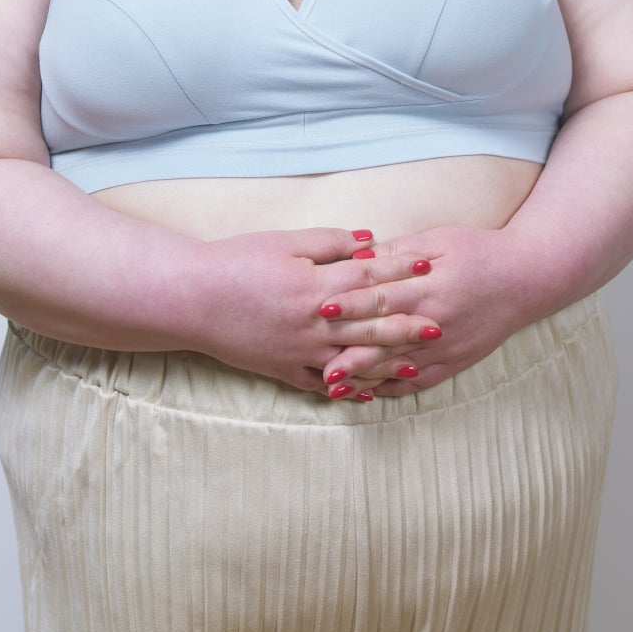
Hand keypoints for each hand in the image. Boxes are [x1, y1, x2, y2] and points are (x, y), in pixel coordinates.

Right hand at [187, 227, 441, 395]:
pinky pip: (322, 383)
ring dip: (386, 362)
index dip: (401, 271)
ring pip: (352, 360)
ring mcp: (299, 351)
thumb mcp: (283, 242)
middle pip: (370, 324)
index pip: (369, 279)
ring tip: (415, 364)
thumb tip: (368, 241)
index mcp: (315, 287)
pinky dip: (347, 387)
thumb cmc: (236, 261)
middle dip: (406, 323)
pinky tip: (367, 390)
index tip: (428, 266)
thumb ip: (328, 242)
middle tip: (439, 323)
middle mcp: (313, 324)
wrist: (192, 298)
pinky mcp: (283, 370)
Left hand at [317, 226, 536, 396]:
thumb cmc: (479, 251)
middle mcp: (436, 322)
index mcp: (430, 288)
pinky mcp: (456, 362)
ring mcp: (447, 347)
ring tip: (335, 386)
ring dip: (366, 377)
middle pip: (386, 341)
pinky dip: (394, 387)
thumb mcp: (439, 240)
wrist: (527, 278)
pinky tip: (370, 391)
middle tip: (319, 364)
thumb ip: (399, 253)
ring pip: (399, 367)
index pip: (383, 299)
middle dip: (351, 353)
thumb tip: (361, 259)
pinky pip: (421, 381)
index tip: (322, 308)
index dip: (351, 305)